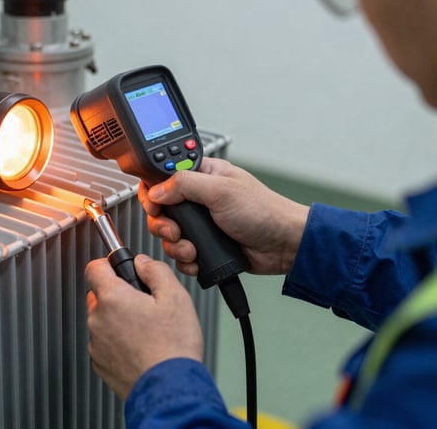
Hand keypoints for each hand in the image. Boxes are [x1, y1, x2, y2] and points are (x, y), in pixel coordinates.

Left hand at [85, 254, 203, 399]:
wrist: (169, 390)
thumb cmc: (173, 347)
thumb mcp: (175, 296)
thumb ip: (156, 270)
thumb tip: (142, 262)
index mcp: (113, 298)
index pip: (94, 268)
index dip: (108, 264)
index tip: (120, 269)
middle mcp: (98, 319)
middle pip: (99, 295)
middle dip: (118, 295)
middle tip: (145, 305)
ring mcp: (96, 344)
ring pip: (103, 320)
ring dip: (119, 320)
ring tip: (147, 332)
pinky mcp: (100, 364)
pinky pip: (105, 343)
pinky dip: (118, 342)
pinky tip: (141, 348)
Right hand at [137, 157, 309, 275]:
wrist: (284, 245)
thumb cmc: (264, 211)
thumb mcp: (222, 190)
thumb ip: (185, 185)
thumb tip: (157, 189)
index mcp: (202, 176)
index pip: (164, 177)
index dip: (153, 191)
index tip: (154, 206)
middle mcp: (198, 199)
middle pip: (161, 210)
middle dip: (163, 224)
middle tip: (175, 231)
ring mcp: (201, 224)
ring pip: (168, 235)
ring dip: (175, 246)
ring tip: (192, 249)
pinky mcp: (205, 245)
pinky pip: (181, 254)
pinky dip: (186, 260)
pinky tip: (198, 259)